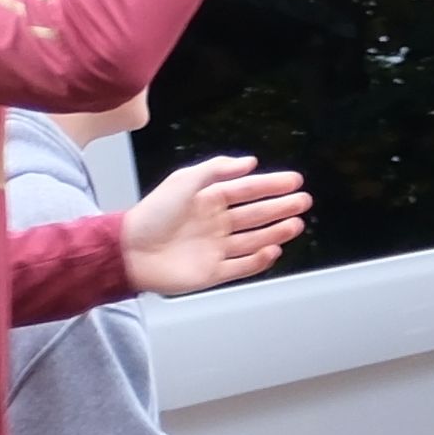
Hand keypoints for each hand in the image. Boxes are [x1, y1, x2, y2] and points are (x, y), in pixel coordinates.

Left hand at [119, 156, 312, 292]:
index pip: (246, 190)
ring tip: (296, 224)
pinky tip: (274, 250)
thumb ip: (217, 169)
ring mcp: (214, 249)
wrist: (130, 251)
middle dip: (280, 207)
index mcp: (208, 200)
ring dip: (276, 232)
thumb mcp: (184, 180)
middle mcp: (214, 224)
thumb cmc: (152, 214)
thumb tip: (249, 161)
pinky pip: (241, 266)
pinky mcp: (212, 273)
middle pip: (255, 215)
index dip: (271, 185)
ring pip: (254, 240)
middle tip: (303, 201)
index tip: (294, 180)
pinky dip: (259, 260)